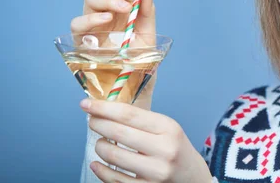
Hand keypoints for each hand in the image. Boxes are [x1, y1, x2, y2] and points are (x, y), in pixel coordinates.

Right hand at [71, 0, 156, 109]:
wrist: (131, 89)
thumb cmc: (139, 61)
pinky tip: (107, 19)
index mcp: (123, 6)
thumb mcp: (148, 34)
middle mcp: (105, 11)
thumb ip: (147, 11)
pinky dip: (91, 18)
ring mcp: (91, 25)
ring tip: (124, 8)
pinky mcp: (80, 41)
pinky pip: (77, 24)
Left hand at [82, 99, 212, 182]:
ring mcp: (156, 172)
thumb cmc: (175, 148)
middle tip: (92, 121)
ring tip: (100, 143)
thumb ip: (142, 120)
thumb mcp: (167, 128)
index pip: (129, 114)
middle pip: (119, 133)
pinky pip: (115, 179)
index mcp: (168, 128)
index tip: (86, 104)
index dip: (103, 108)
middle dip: (98, 124)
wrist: (192, 177)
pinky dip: (101, 170)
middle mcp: (164, 149)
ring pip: (113, 156)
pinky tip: (97, 163)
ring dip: (100, 147)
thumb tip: (106, 109)